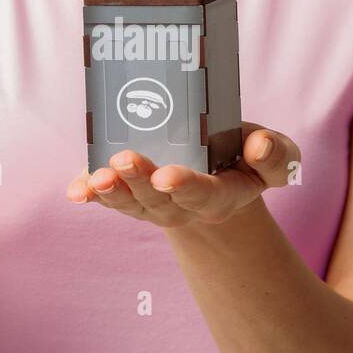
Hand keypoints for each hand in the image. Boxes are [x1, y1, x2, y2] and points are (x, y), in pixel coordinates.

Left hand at [65, 123, 301, 228]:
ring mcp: (152, 204)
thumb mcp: (274, 157)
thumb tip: (259, 146)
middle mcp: (181, 206)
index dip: (186, 187)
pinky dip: (89, 194)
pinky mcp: (128, 194)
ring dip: (110, 191)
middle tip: (124, 159)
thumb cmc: (245, 160)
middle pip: (158, 199)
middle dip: (140, 180)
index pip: (203, 195)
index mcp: (220, 196)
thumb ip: (276, 156)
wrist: (217, 177)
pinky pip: (107, 199)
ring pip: (129, 202)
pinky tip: (75, 191)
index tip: (168, 176)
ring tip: (97, 177)